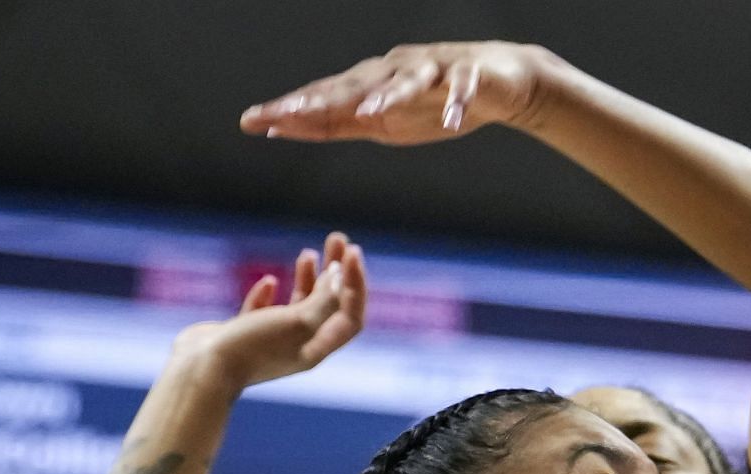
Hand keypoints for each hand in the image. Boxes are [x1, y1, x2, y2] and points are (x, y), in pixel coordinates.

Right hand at [172, 232, 366, 387]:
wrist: (201, 369)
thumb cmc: (252, 347)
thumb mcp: (298, 321)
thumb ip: (324, 299)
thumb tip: (340, 274)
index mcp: (316, 348)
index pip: (350, 316)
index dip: (357, 285)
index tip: (351, 253)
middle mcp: (298, 347)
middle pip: (328, 307)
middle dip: (337, 272)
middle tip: (338, 239)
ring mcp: (270, 342)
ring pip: (298, 307)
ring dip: (308, 279)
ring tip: (308, 254)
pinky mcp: (242, 336)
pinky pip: (263, 313)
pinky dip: (269, 296)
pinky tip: (269, 281)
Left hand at [240, 42, 559, 143]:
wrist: (498, 83)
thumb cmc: (432, 102)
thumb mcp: (380, 122)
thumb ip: (338, 123)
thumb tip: (285, 125)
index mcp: (369, 84)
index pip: (323, 98)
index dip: (290, 110)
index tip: (252, 122)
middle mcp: (393, 71)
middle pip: (353, 86)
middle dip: (320, 100)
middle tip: (287, 114)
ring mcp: (431, 70)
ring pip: (406, 81)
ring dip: (389, 95)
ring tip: (369, 112)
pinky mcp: (470, 74)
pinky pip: (462, 88)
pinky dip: (456, 101)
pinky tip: (451, 119)